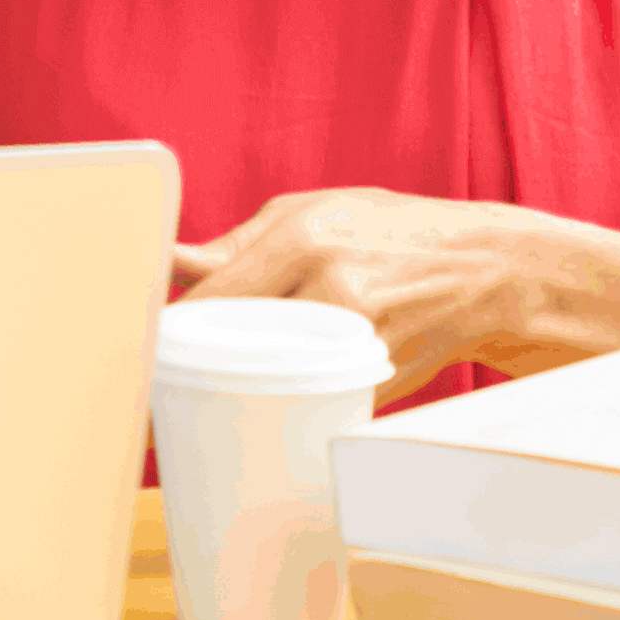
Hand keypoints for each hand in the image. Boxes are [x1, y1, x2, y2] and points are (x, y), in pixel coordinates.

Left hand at [172, 188, 570, 403]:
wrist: (487, 271)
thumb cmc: (389, 231)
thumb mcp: (313, 210)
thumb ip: (238, 243)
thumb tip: (168, 263)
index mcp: (304, 240)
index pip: (212, 296)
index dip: (165, 330)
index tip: (131, 348)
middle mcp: (332, 290)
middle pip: (234, 345)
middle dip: (186, 368)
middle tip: (144, 389)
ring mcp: (360, 342)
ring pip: (271, 381)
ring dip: (226, 394)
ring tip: (187, 403)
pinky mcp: (379, 382)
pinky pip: (311, 399)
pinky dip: (280, 404)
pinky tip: (255, 409)